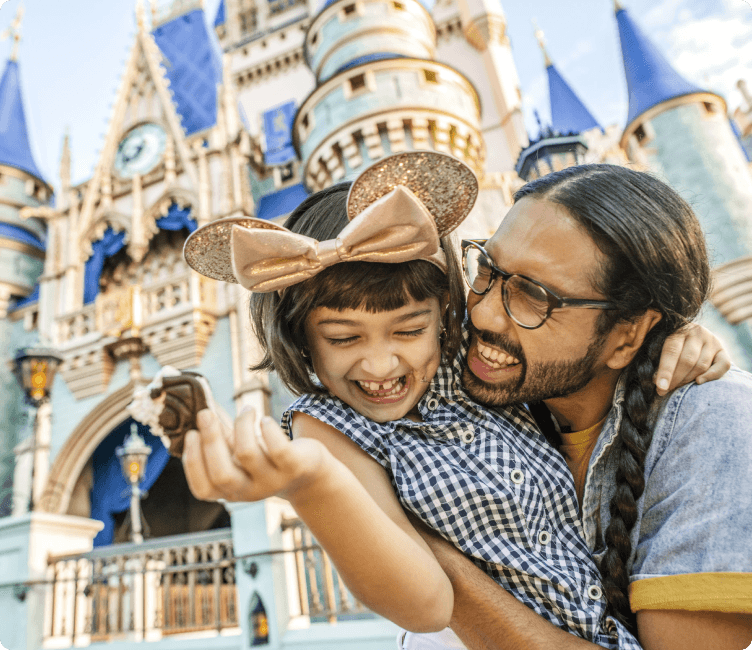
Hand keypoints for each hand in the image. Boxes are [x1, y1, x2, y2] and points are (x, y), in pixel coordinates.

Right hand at [183, 408, 327, 502]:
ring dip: (241, 425)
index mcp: (230, 491)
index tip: (190, 433)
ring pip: (247, 454)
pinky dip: (267, 429)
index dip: (193, 462)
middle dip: (210, 440)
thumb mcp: (239, 451)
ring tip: (247, 409)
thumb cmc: (266, 456)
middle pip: (222, 474)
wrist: (307, 471)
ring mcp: (272, 481)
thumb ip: (219, 436)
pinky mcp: (293, 467)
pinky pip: (277, 449)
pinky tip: (264, 420)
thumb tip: (199, 404)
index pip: (204, 489)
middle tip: (205, 413)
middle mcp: (249, 491)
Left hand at [654, 323, 730, 395]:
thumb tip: (655, 381)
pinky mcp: (722, 350)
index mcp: (677, 329)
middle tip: (664, 391)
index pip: (671, 351)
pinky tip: (698, 382)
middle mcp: (696, 332)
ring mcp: (711, 340)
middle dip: (675, 379)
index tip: (660, 386)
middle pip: (687, 360)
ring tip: (676, 387)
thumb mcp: (660, 345)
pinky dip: (711, 376)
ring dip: (688, 380)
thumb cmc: (670, 346)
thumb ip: (658, 360)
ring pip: (701, 365)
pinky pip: (723, 365)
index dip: (665, 371)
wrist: (691, 336)